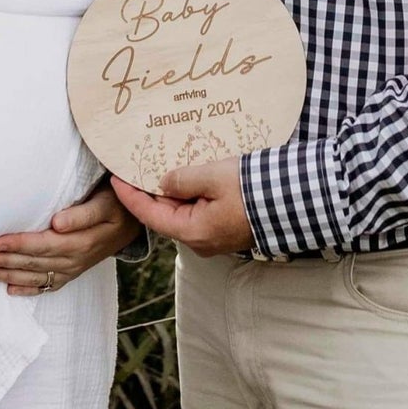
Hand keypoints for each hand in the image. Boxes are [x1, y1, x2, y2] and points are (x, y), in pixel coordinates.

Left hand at [0, 183, 142, 295]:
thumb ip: (83, 213)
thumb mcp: (106, 203)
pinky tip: (9, 289)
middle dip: (4, 260)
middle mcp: (75, 259)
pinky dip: (27, 289)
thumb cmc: (116, 204)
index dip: (18, 244)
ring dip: (7, 275)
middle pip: (33, 262)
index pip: (43, 244)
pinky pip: (47, 285)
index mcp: (81, 241)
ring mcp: (73, 269)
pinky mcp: (72, 273)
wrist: (134, 221)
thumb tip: (57, 223)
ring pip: (35, 276)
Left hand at [111, 158, 252, 257]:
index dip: (130, 196)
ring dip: (170, 192)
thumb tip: (163, 182)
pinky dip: (187, 194)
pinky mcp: (225, 227)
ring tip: (157, 168)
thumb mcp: (213, 177)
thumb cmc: (253, 189)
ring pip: (181, 213)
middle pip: (165, 215)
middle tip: (134, 168)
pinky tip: (186, 176)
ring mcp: (214, 236)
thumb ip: (183, 179)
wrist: (293, 200)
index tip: (114, 179)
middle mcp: (200, 240)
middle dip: (148, 193)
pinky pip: (197, 211)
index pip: (150, 215)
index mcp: (193, 232)